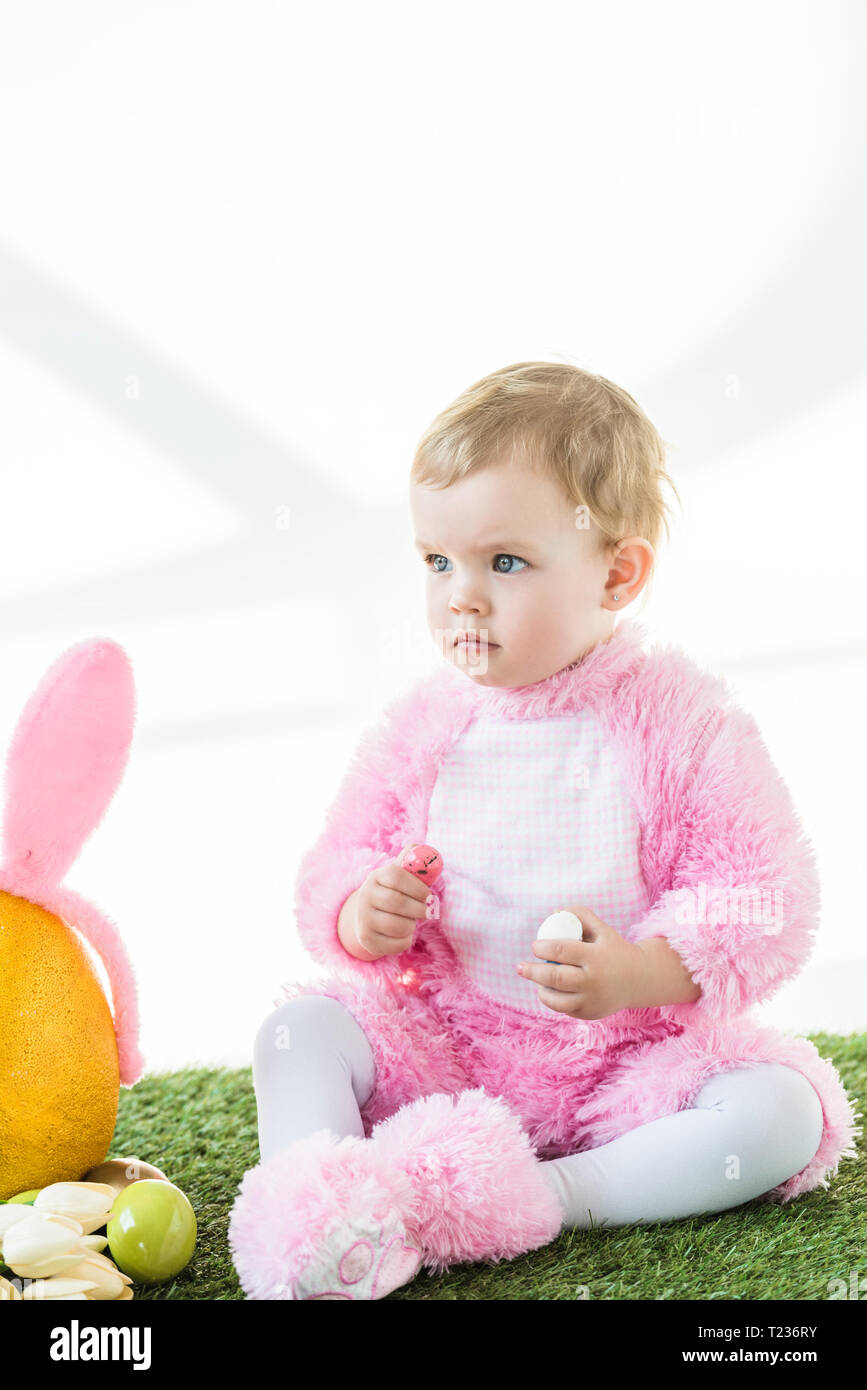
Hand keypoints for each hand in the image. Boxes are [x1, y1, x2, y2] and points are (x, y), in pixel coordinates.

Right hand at [349, 843, 439, 959]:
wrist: (370, 916)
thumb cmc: (395, 892)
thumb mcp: (402, 875)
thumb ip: (415, 862)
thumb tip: (429, 852)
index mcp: (376, 876)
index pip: (396, 876)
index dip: (418, 887)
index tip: (429, 895)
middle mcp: (365, 895)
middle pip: (397, 902)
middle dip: (419, 909)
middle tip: (428, 912)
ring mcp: (363, 918)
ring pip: (397, 925)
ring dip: (412, 925)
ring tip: (411, 921)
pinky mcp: (366, 939)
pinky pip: (395, 944)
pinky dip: (406, 941)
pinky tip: (402, 934)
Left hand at [515, 905, 643, 1019]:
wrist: (641, 979)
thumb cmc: (615, 950)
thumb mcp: (602, 929)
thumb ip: (580, 916)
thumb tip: (553, 913)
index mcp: (595, 956)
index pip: (562, 950)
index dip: (542, 948)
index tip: (535, 946)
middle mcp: (594, 980)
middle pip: (555, 978)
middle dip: (532, 971)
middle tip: (520, 966)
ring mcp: (592, 1000)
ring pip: (557, 1000)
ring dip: (541, 990)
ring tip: (535, 981)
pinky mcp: (590, 1014)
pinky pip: (565, 1009)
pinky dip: (554, 1001)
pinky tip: (549, 991)